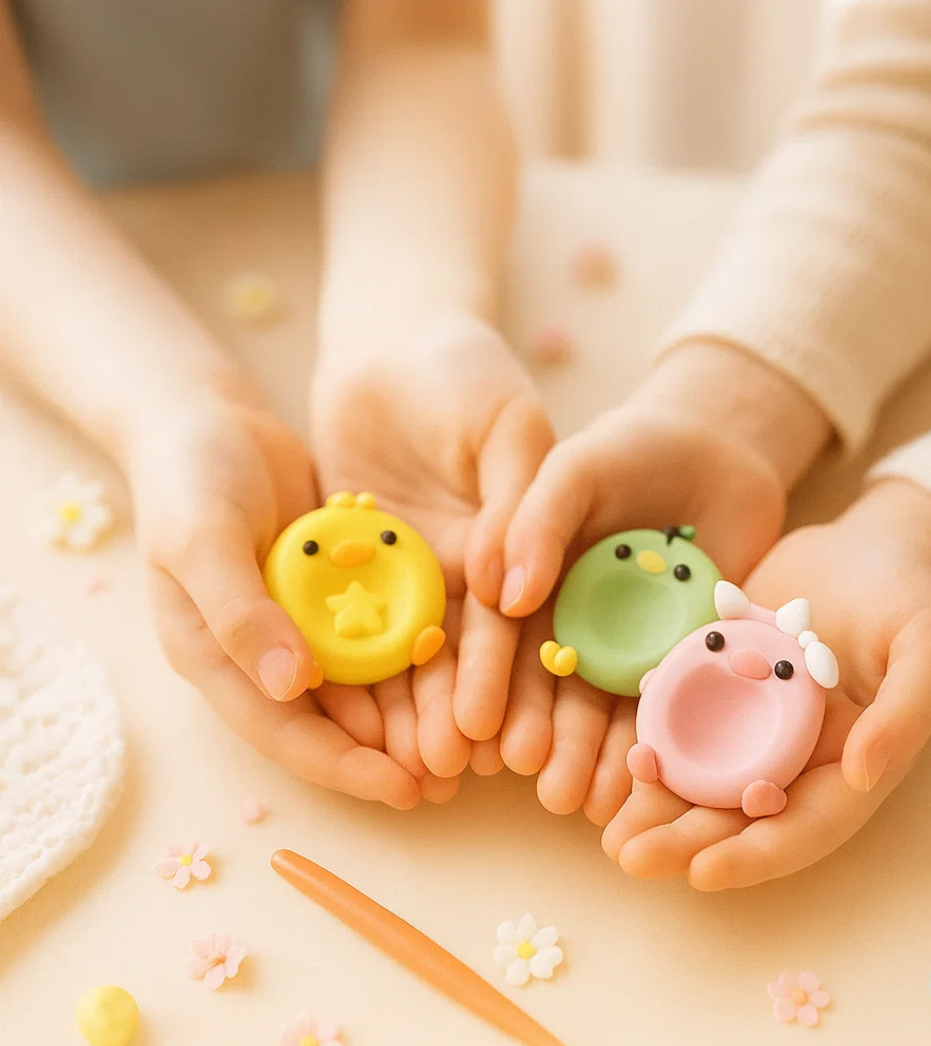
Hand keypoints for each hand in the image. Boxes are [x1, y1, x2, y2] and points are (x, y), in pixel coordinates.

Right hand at [130, 390, 421, 809]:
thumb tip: (290, 687)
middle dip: (386, 753)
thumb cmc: (187, 479)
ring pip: (360, 680)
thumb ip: (240, 614)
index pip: (281, 731)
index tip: (402, 789)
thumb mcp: (201, 542)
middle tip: (453, 777)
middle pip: (328, 719)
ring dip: (407, 710)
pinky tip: (460, 660)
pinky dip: (410, 646)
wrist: (207, 417)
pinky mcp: (330, 586)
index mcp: (215, 656)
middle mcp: (259, 650)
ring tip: (468, 737)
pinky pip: (376, 627)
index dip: (340, 765)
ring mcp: (297, 618)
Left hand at [310, 312, 554, 794]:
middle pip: (481, 659)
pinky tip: (355, 724)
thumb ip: (521, 507)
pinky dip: (363, 673)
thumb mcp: (509, 428)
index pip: (535, 631)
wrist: (390, 339)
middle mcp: (479, 572)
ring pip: (421, 655)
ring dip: (421, 713)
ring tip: (414, 771)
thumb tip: (511, 598)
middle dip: (477, 718)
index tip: (527, 750)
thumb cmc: (465, 372)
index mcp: (528, 546)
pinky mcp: (367, 567)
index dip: (534, 691)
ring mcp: (421, 574)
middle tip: (463, 774)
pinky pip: (362, 626)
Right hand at [494, 341, 828, 824]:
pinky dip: (649, 748)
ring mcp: (623, 647)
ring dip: (585, 756)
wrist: (720, 449)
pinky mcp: (678, 661)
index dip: (481, 682)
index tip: (470, 729)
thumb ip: (534, 521)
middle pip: (544, 687)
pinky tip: (638, 785)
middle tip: (531, 778)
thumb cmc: (631, 449)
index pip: (496, 638)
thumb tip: (501, 595)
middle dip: (536, 734)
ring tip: (579, 798)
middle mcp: (567, 623)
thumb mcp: (575, 468)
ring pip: (598, 711)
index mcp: (527, 580)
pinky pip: (663, 710)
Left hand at [602, 479, 930, 888]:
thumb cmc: (916, 591)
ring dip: (659, 803)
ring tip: (607, 829)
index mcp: (855, 758)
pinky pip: (685, 714)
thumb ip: (906, 710)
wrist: (876, 538)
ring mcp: (760, 715)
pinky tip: (613, 750)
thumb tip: (866, 776)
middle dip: (687, 842)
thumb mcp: (930, 641)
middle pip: (742, 812)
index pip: (806, 825)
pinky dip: (653, 736)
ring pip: (705, 773)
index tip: (701, 874)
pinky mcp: (727, 674)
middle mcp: (803, 750)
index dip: (757, 854)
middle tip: (627, 858)